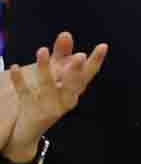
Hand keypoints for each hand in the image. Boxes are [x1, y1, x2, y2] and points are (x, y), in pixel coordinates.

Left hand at [0, 32, 104, 163]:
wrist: (29, 130)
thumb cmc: (46, 98)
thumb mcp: (55, 76)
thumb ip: (61, 55)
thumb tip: (66, 33)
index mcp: (73, 92)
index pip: (88, 75)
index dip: (96, 61)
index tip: (103, 46)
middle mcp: (65, 100)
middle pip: (73, 85)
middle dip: (76, 71)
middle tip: (79, 56)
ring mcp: (48, 106)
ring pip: (48, 87)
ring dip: (45, 69)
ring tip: (42, 50)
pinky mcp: (31, 111)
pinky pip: (25, 93)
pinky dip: (19, 81)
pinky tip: (15, 68)